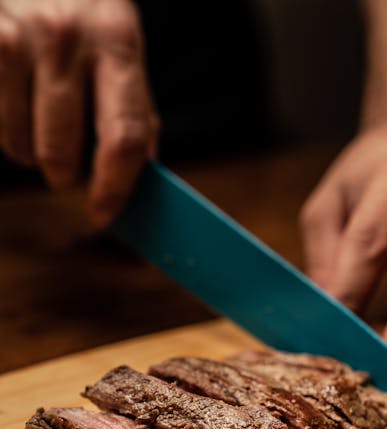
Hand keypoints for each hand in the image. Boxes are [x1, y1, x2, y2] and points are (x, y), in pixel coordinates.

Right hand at [0, 0, 158, 225]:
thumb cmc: (86, 22)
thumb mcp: (122, 52)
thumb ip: (134, 116)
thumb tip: (138, 189)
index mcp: (117, 42)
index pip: (124, 136)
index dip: (115, 187)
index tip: (104, 213)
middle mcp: (67, 37)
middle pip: (64, 153)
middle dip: (67, 178)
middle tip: (70, 170)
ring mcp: (16, 38)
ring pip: (23, 148)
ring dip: (36, 156)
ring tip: (43, 124)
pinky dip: (10, 133)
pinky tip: (19, 105)